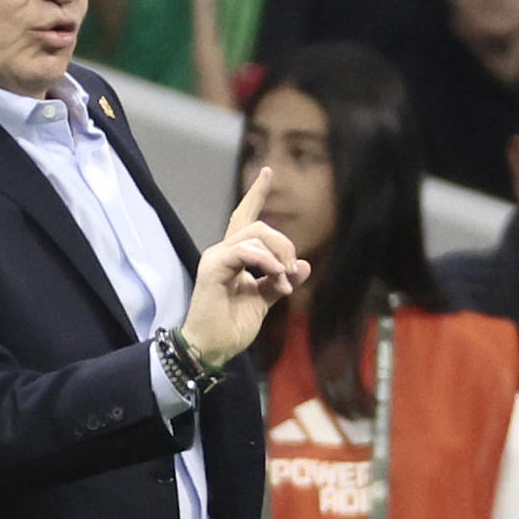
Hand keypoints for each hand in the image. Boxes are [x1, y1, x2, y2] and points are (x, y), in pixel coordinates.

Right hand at [179, 167, 309, 366]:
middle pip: (259, 225)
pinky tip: (275, 277)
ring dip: (279, 257)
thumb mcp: (264, 300)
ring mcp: (216, 257)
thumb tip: (305, 265)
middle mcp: (223, 251)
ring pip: (255, 234)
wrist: (212, 346)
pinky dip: (266, 262)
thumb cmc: (232, 325)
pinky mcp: (213, 266)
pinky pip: (246, 251)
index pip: (245, 217)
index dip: (256, 193)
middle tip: (292, 272)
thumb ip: (280, 281)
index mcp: (235, 256)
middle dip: (284, 244)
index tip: (267, 171)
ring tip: (284, 283)